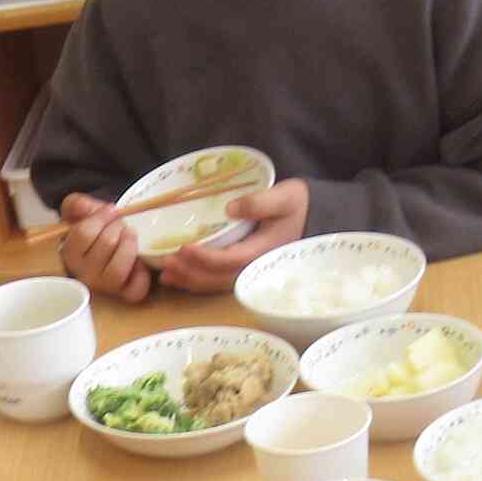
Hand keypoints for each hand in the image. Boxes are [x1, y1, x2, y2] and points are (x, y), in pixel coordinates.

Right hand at [56, 192, 154, 303]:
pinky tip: (139, 261)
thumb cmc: (98, 229)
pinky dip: (142, 272)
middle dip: (119, 227)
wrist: (112, 244)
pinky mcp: (127, 294)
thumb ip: (77, 204)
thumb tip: (80, 205)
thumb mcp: (84, 213)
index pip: (84, 233)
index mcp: (70, 255)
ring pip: (118, 268)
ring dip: (129, 245)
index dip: (102, 217)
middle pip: (106, 244)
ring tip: (131, 235)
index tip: (111, 210)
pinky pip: (137, 287)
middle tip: (122, 225)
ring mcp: (105, 287)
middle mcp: (84, 274)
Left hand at [156, 179, 310, 293]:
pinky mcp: (244, 267)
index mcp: (263, 250)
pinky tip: (180, 277)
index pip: (230, 260)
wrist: (315, 217)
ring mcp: (249, 270)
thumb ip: (260, 202)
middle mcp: (254, 266)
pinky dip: (198, 281)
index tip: (183, 247)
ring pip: (217, 283)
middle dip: (191, 273)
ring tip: (166, 275)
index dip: (205, 257)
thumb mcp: (285, 197)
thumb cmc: (299, 205)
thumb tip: (230, 208)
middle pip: (218, 278)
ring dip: (190, 281)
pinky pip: (219, 280)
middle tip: (166, 264)